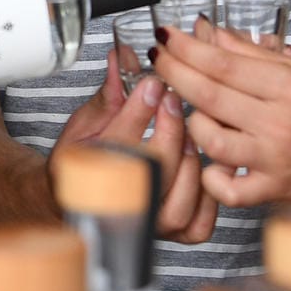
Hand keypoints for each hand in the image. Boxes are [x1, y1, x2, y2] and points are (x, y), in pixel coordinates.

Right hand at [52, 61, 215, 242]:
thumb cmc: (86, 162)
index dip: (138, 112)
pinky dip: (208, 194)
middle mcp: (121, 209)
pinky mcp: (176, 233)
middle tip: (172, 101)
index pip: (116, 148)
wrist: (82, 198)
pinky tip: (203, 164)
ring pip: (178, 204)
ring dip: (188, 163)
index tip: (152, 83)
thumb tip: (123, 57)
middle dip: (168, 132)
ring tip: (189, 135)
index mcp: (89, 179)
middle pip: (152, 177)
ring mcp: (151, 226)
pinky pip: (200, 224)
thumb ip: (111, 92)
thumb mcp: (90, 122)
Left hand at [151, 27, 290, 205]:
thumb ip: (260, 56)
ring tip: (190, 106)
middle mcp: (282, 125)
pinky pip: (227, 189)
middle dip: (174, 72)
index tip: (167, 36)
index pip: (225, 64)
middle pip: (209, 95)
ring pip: (210, 139)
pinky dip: (210, 174)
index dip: (188, 48)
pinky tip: (209, 157)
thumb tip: (214, 35)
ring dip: (191, 119)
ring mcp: (276, 162)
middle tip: (157, 57)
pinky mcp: (274, 192)